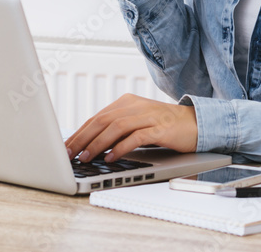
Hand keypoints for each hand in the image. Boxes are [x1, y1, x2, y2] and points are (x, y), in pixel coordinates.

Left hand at [64, 93, 197, 162]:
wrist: (195, 123)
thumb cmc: (162, 127)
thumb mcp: (136, 124)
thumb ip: (117, 130)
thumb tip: (89, 146)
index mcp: (126, 102)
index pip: (96, 118)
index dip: (79, 133)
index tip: (65, 147)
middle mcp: (134, 106)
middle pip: (102, 120)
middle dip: (82, 138)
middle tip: (68, 154)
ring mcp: (148, 116)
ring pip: (116, 127)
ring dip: (98, 143)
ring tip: (86, 157)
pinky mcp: (160, 128)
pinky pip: (136, 136)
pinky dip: (121, 147)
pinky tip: (111, 157)